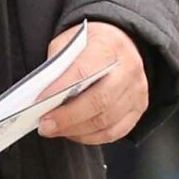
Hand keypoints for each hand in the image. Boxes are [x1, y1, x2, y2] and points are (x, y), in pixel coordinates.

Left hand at [36, 21, 148, 145]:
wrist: (120, 42)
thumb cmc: (91, 44)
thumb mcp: (69, 42)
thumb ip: (58, 65)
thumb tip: (43, 95)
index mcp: (109, 46)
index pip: (84, 71)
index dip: (60, 90)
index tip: (39, 103)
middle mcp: (128, 68)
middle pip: (99, 100)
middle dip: (68, 118)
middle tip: (45, 125)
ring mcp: (137, 90)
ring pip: (106, 120)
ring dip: (76, 130)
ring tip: (55, 130)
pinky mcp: (139, 107)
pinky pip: (115, 131)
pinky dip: (91, 137)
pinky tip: (75, 133)